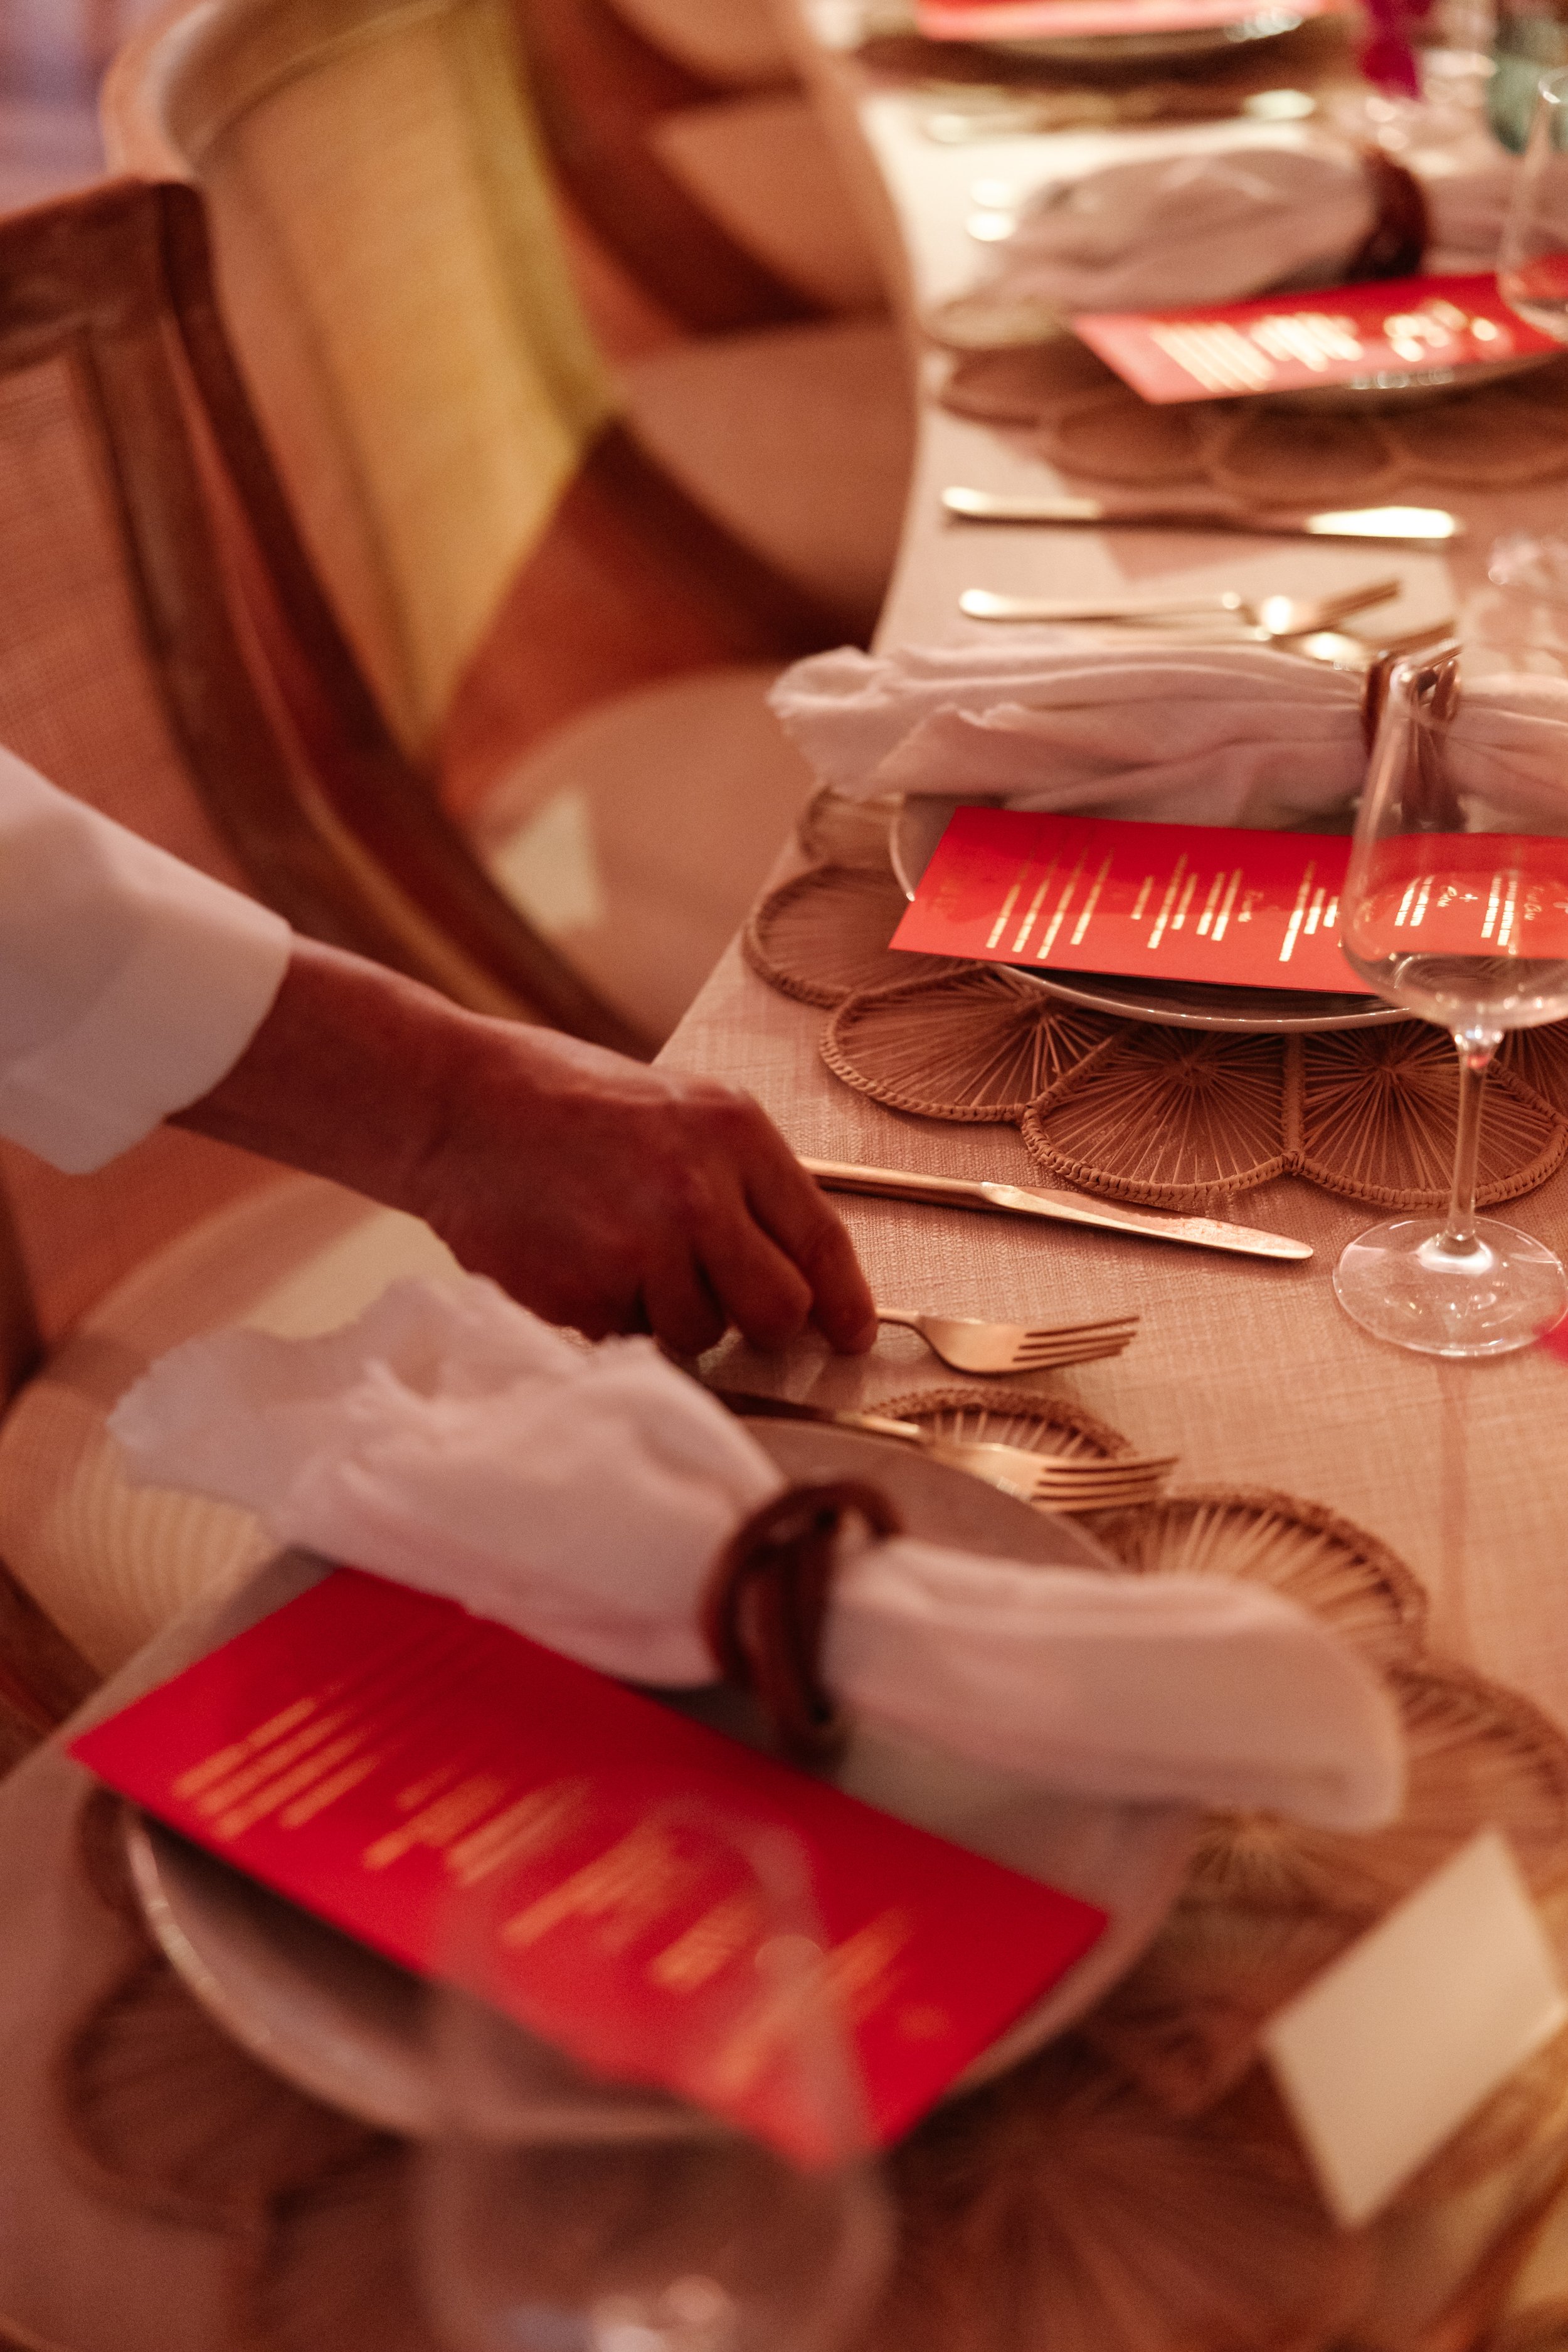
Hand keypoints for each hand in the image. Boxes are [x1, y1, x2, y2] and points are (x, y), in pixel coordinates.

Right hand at [408, 1024, 876, 1353]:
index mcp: (734, 1135)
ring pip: (700, 1334)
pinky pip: (629, 1338)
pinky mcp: (585, 1294)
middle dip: (757, 1322)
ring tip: (620, 1251)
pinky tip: (579, 1259)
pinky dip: (611, 1315)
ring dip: (670, 1314)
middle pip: (777, 1311)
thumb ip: (742, 1181)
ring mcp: (641, 1249)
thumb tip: (799, 1272)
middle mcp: (698, 1193)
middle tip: (718, 1297)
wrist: (456, 1105)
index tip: (850, 1335)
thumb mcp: (679, 1109)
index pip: (820, 1240)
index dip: (845, 1300)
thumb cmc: (565, 1103)